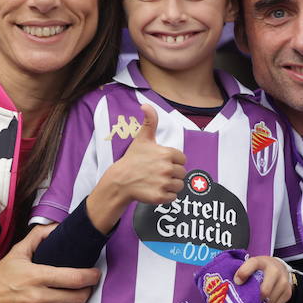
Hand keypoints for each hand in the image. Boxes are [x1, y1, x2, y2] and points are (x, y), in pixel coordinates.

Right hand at [0, 225, 98, 302]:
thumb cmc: (0, 278)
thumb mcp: (17, 253)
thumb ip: (37, 237)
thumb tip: (57, 226)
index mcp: (36, 276)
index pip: (75, 278)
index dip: (91, 276)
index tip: (95, 274)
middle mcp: (38, 297)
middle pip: (79, 298)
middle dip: (87, 291)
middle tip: (85, 286)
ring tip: (74, 299)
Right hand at [88, 105, 186, 231]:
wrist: (120, 180)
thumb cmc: (133, 159)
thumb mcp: (142, 138)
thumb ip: (150, 121)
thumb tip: (146, 104)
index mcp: (167, 153)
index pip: (182, 159)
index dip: (173, 161)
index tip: (161, 162)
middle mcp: (167, 168)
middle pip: (182, 173)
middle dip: (172, 174)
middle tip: (158, 173)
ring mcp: (163, 183)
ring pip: (179, 186)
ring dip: (171, 185)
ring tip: (157, 181)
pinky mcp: (160, 197)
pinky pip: (174, 198)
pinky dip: (167, 196)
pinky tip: (156, 190)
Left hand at [235, 256, 292, 302]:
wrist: (280, 268)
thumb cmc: (261, 268)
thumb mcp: (251, 265)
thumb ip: (242, 272)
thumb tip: (235, 285)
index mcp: (262, 262)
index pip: (253, 264)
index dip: (243, 273)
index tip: (237, 282)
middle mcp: (275, 271)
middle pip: (264, 291)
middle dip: (253, 300)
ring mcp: (283, 283)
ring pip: (269, 302)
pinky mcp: (287, 293)